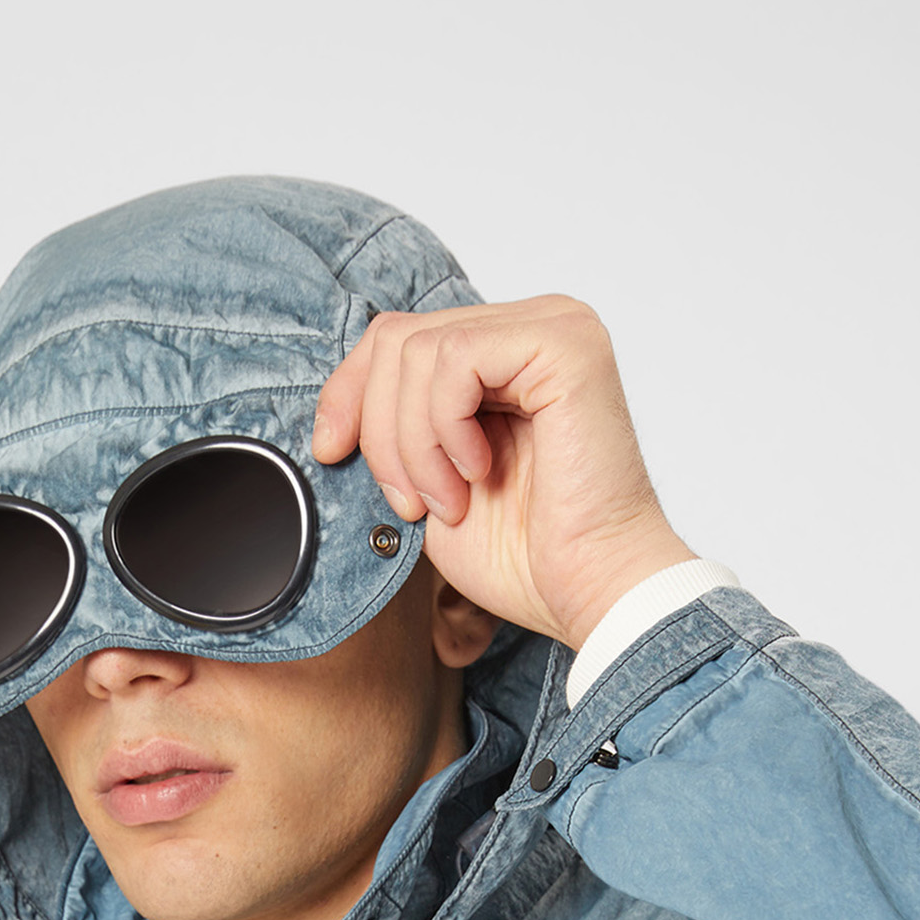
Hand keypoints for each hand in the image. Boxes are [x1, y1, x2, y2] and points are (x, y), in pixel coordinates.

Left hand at [312, 297, 695, 652]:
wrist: (589, 591)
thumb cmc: (524, 556)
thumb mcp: (428, 484)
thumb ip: (394, 432)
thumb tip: (332, 413)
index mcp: (503, 356)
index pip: (396, 338)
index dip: (348, 395)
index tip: (331, 455)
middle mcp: (532, 328)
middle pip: (397, 338)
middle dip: (379, 431)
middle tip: (410, 503)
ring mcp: (553, 327)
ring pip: (418, 351)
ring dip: (413, 444)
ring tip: (449, 501)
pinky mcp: (565, 344)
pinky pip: (456, 358)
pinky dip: (445, 428)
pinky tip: (476, 474)